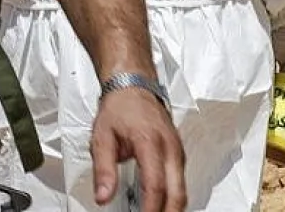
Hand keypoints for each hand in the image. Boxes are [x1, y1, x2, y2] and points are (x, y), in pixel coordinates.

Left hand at [90, 87, 185, 211]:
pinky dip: (173, 198)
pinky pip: (180, 182)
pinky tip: (160, 206)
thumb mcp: (102, 138)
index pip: (155, 186)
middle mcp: (170, 148)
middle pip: (177, 194)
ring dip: (171, 208)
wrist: (133, 86)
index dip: (150, 210)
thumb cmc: (119, 107)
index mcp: (150, 142)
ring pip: (182, 190)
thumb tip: (103, 196)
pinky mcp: (178, 153)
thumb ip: (103, 170)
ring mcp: (177, 151)